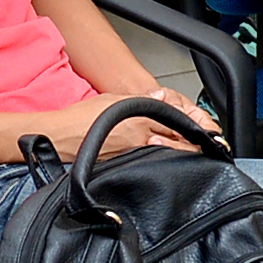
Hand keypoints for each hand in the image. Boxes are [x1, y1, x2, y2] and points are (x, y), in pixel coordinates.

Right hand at [54, 89, 200, 160]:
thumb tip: (159, 98)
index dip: (190, 126)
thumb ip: (139, 100)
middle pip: (174, 142)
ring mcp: (132, 153)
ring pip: (163, 153)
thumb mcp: (113, 100)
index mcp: (139, 118)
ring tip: (184, 152)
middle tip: (201, 145)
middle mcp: (139, 138)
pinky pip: (147, 161)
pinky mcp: (123, 164)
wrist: (61, 136)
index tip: (201, 129)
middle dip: (189, 144)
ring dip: (175, 152)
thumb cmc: (81, 117)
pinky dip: (156, 159)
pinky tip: (159, 160)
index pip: (173, 121)